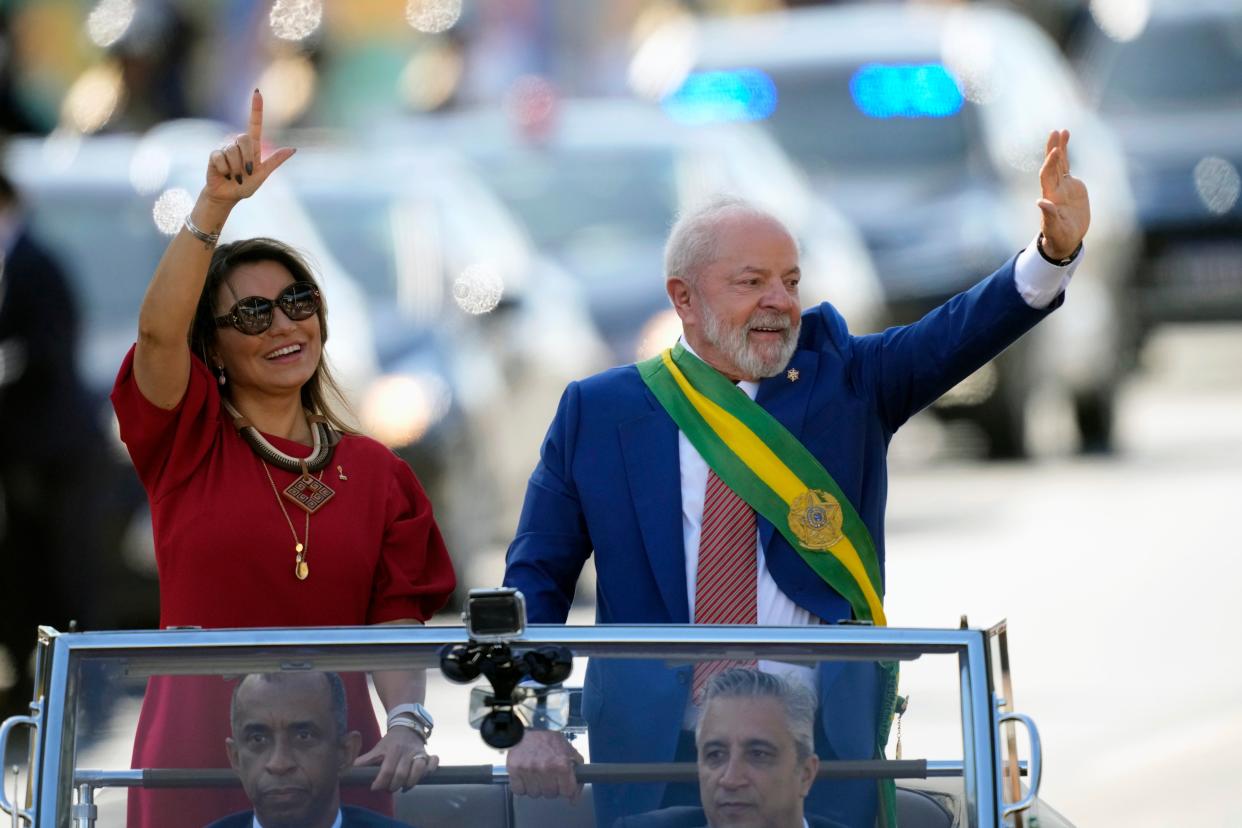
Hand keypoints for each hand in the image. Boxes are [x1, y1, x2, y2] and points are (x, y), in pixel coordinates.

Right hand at [204, 89, 295, 204]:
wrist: (227, 195)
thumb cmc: (245, 186)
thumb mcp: (263, 175)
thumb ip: (275, 161)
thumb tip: (293, 149)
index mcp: (252, 147)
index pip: (255, 123)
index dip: (256, 108)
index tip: (257, 92)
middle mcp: (238, 144)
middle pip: (244, 138)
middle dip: (247, 158)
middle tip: (246, 172)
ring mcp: (225, 148)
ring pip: (232, 151)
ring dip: (236, 169)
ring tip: (235, 176)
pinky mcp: (214, 155)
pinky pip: (221, 158)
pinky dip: (225, 170)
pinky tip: (224, 174)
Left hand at [355, 726, 438, 791]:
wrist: (407, 725)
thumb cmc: (390, 741)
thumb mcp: (377, 748)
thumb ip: (365, 760)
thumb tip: (349, 769)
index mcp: (393, 750)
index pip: (387, 770)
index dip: (380, 782)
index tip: (375, 787)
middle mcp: (407, 751)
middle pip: (402, 774)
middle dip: (394, 785)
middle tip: (389, 788)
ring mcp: (419, 752)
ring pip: (419, 769)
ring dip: (412, 781)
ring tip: (404, 786)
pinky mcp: (428, 753)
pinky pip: (434, 762)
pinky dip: (430, 770)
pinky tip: (423, 775)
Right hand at [506, 729, 583, 802]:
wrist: (527, 727)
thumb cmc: (548, 739)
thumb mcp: (568, 749)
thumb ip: (577, 770)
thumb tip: (575, 797)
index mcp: (562, 764)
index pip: (568, 792)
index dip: (566, 788)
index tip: (563, 784)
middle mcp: (545, 768)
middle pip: (550, 794)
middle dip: (551, 786)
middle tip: (548, 774)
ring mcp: (529, 770)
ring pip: (535, 794)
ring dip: (536, 786)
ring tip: (536, 772)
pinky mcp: (514, 770)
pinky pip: (519, 791)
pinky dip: (522, 786)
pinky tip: (525, 774)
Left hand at [1036, 129, 1089, 260]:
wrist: (1065, 240)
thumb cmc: (1058, 238)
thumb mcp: (1055, 229)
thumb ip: (1048, 217)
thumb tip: (1040, 202)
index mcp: (1050, 197)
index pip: (1048, 176)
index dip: (1050, 164)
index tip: (1055, 151)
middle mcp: (1054, 189)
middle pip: (1052, 165)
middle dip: (1052, 149)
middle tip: (1054, 132)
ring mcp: (1062, 186)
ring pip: (1059, 163)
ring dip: (1059, 147)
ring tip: (1062, 131)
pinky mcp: (1070, 186)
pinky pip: (1066, 167)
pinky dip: (1065, 154)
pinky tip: (1065, 141)